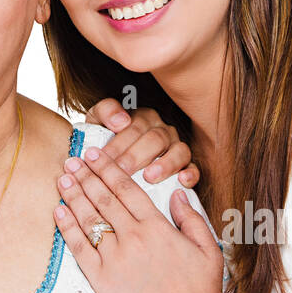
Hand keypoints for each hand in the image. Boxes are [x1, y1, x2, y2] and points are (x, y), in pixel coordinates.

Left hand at [54, 144, 228, 292]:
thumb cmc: (202, 292)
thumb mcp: (208, 249)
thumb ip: (191, 218)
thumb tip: (177, 193)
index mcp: (158, 227)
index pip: (126, 189)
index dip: (107, 169)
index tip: (94, 155)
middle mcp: (134, 238)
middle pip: (103, 198)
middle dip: (85, 176)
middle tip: (71, 160)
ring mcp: (116, 259)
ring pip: (89, 219)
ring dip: (73, 196)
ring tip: (62, 179)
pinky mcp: (102, 280)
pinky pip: (79, 248)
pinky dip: (67, 228)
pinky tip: (59, 211)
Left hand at [83, 98, 199, 187]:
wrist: (111, 156)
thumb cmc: (105, 138)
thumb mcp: (98, 120)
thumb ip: (106, 111)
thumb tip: (121, 121)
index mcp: (143, 117)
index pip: (135, 126)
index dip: (119, 143)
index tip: (104, 158)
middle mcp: (163, 130)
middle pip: (155, 139)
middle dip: (136, 156)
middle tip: (122, 171)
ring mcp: (176, 147)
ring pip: (179, 151)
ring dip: (166, 164)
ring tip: (150, 177)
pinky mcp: (186, 165)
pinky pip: (193, 167)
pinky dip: (190, 174)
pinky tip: (182, 181)